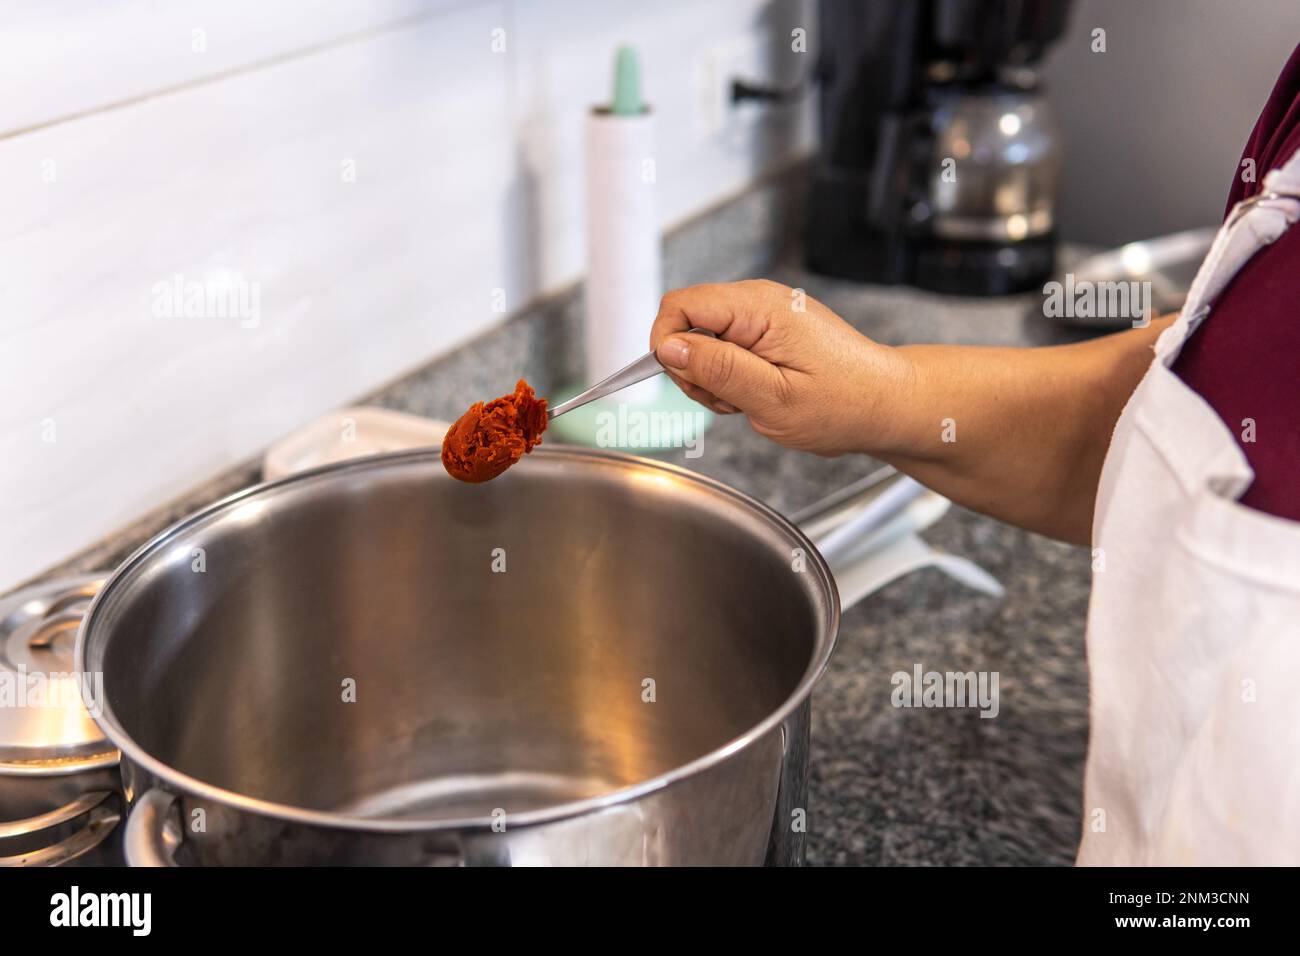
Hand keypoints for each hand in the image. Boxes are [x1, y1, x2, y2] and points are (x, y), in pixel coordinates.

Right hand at [650, 280, 910, 455]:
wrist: (885, 404)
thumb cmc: (843, 404)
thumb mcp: (773, 398)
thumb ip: (718, 369)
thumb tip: (669, 348)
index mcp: (759, 308)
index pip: (680, 305)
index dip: (669, 345)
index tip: (689, 382)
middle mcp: (759, 301)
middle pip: (687, 323)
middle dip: (693, 368)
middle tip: (728, 401)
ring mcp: (764, 315)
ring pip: (703, 340)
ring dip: (712, 378)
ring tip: (747, 401)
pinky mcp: (768, 331)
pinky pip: (726, 349)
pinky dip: (729, 377)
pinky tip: (755, 395)